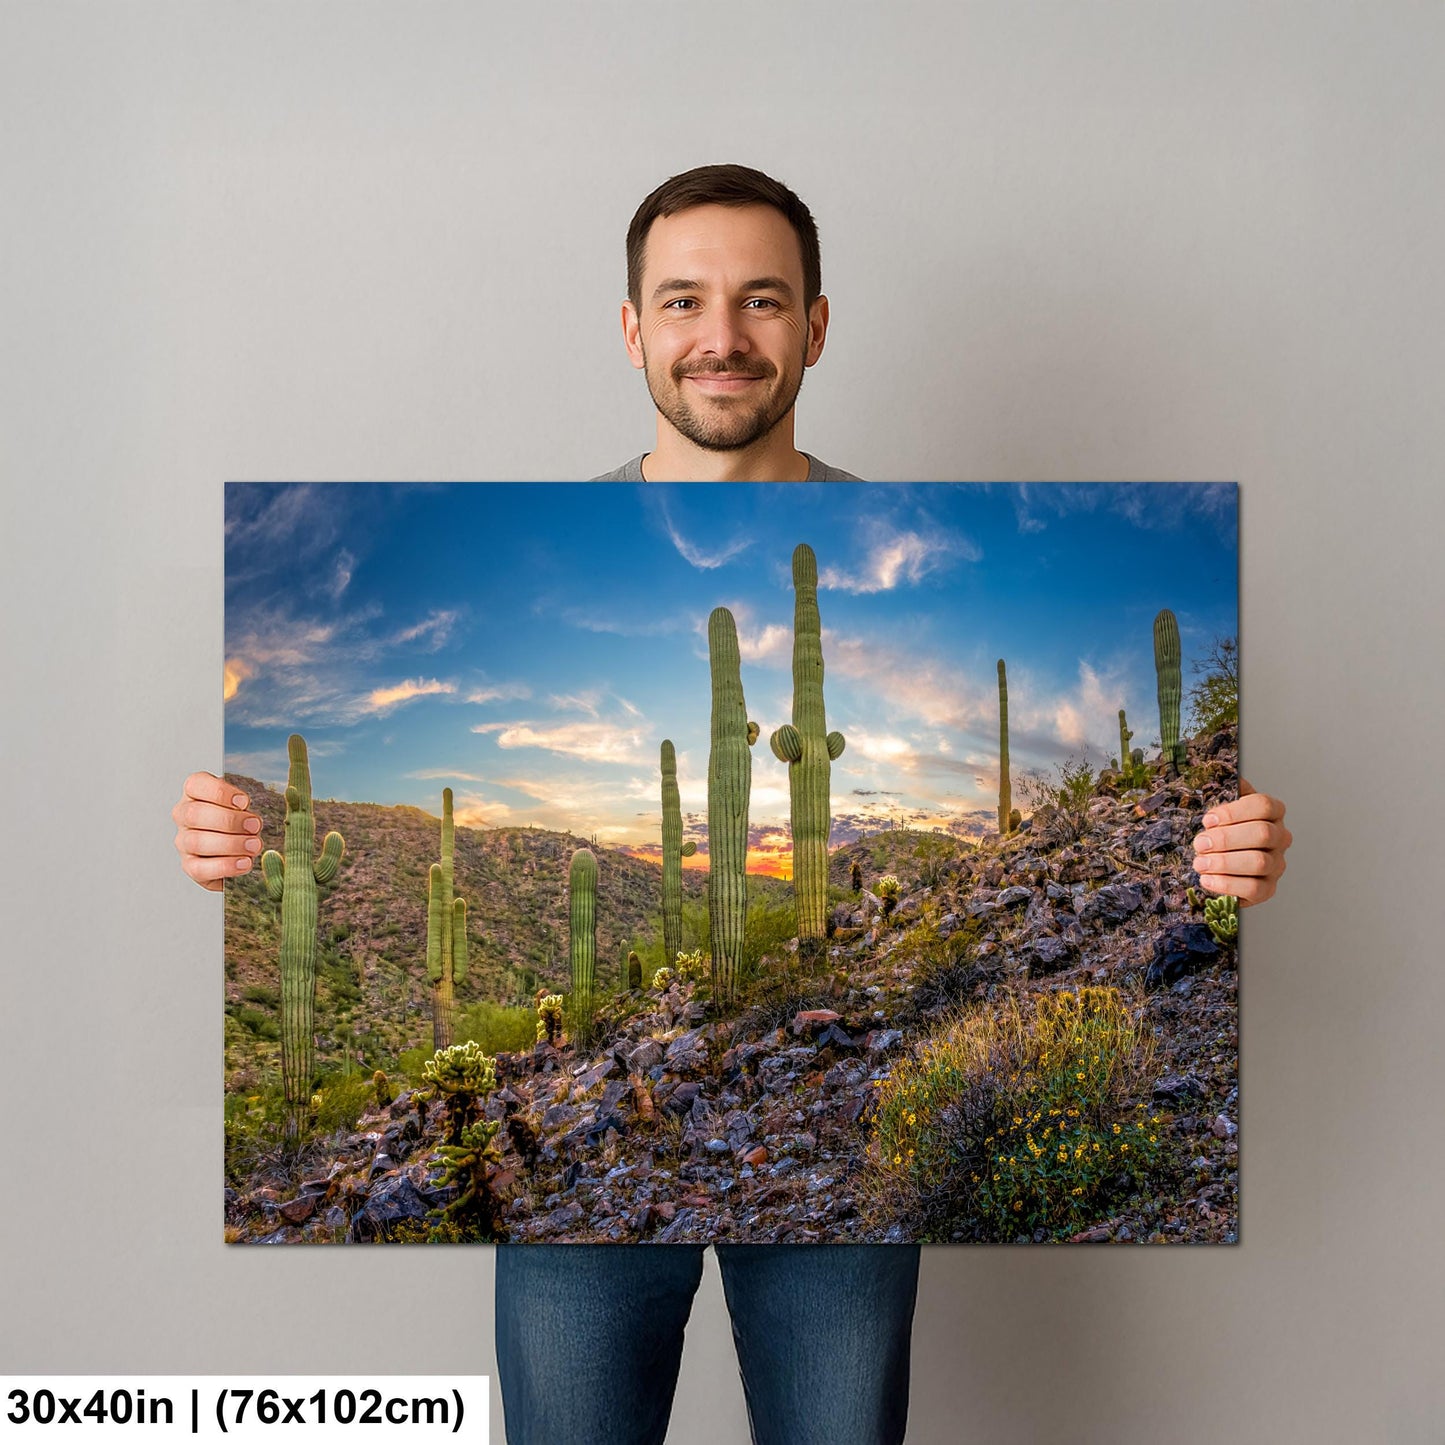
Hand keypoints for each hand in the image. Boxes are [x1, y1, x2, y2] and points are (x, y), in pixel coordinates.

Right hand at [171, 772, 263, 891]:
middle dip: (229, 820)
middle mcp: (184, 816)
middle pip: (195, 814)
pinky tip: (245, 863)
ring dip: (231, 844)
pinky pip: (200, 868)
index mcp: (195, 793)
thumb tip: (267, 809)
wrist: (236, 851)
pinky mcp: (189, 866)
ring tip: (254, 845)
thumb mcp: (245, 805)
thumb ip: (247, 804)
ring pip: (197, 842)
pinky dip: (225, 866)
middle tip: (254, 825)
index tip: (244, 802)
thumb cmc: (240, 821)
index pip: (196, 784)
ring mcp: (184, 841)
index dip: (220, 792)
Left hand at [1191, 777, 1290, 906]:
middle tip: (1200, 843)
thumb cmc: (1221, 830)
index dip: (1234, 812)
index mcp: (1272, 812)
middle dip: (1226, 839)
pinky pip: (1254, 888)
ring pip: (1259, 862)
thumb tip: (1219, 773)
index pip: (1263, 805)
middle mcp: (1280, 837)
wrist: (1220, 863)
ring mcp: (1277, 864)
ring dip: (1224, 863)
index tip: (1207, 820)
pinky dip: (1227, 884)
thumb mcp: (1221, 808)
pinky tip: (1207, 879)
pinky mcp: (1268, 888)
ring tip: (1199, 863)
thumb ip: (1223, 791)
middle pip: (1263, 834)